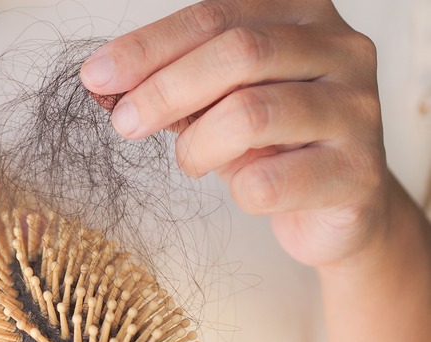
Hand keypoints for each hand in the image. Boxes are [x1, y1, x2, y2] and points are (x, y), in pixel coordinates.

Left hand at [80, 0, 387, 266]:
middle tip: (125, 123)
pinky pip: (271, 181)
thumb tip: (105, 81)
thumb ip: (175, 83)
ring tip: (192, 161)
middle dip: (165, 89)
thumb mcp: (219, 101)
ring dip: (198, 145)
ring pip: (252, 113)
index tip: (97, 76)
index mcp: (302, 14)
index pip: (215, 15)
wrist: (337, 207)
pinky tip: (244, 189)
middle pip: (238, 53)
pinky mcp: (360, 172)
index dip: (148, 46)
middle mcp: (341, 49)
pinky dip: (238, 191)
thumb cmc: (271, 144)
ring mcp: (358, 109)